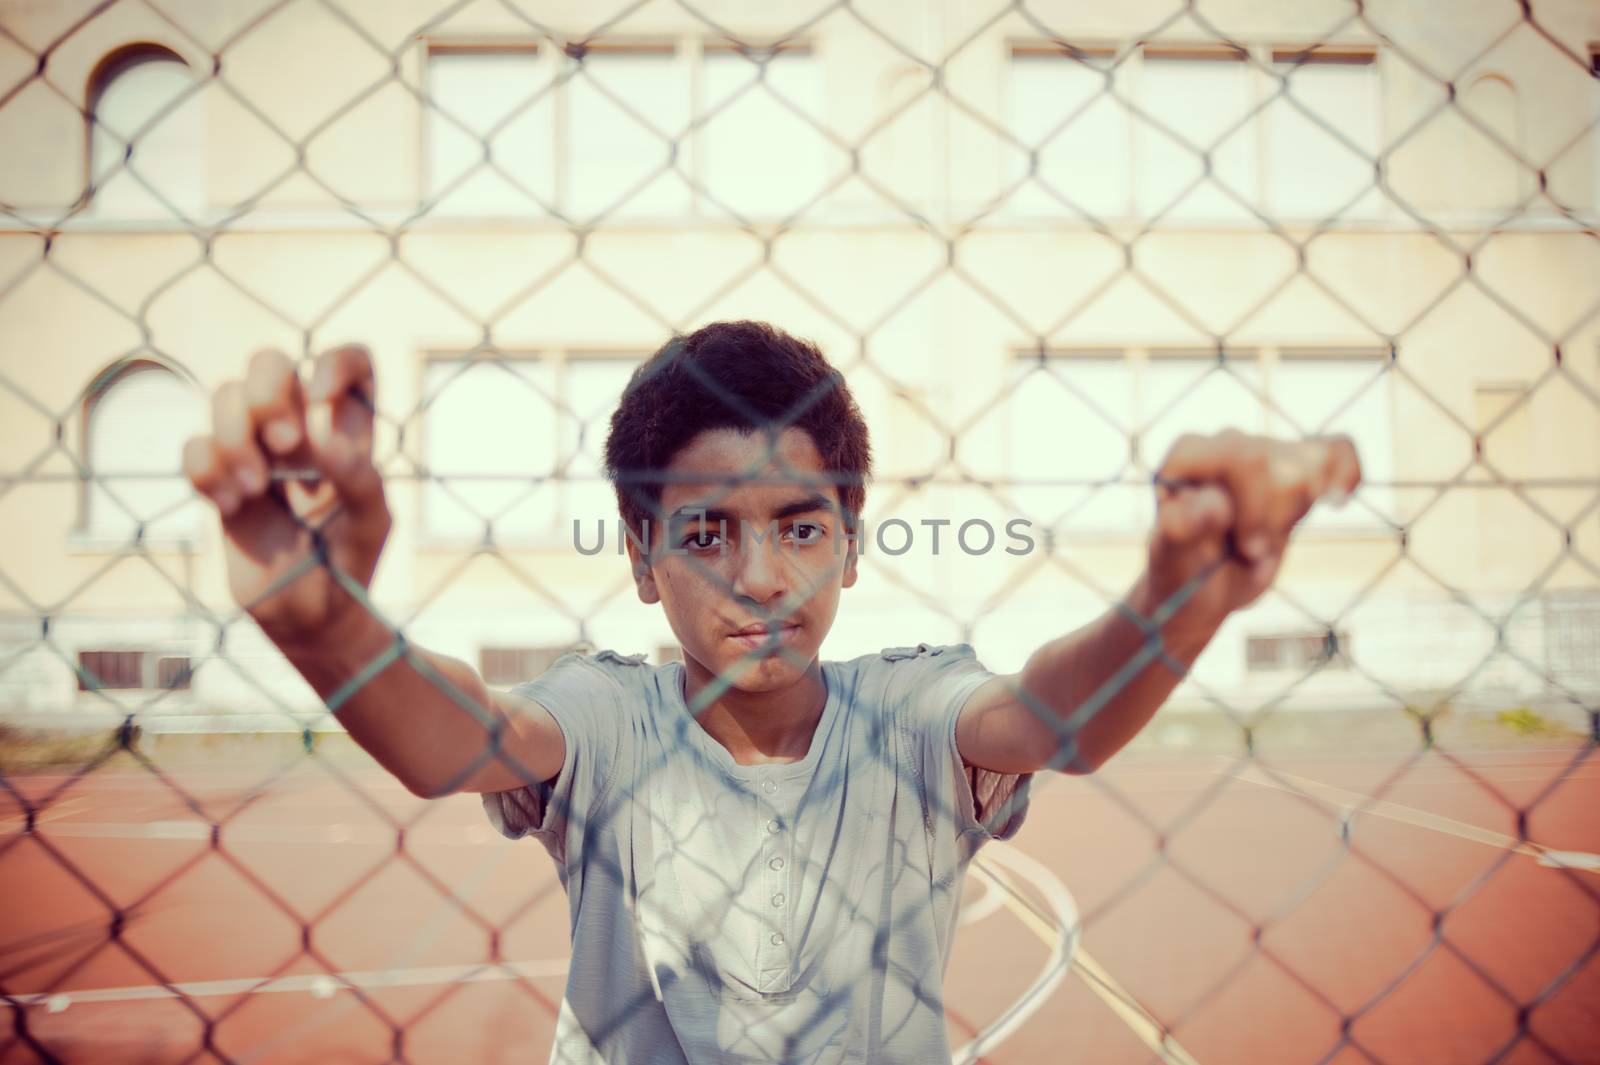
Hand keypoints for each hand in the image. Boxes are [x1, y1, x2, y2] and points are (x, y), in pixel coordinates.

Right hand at [182, 344, 390, 650]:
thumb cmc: (352, 559)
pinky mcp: (219, 480)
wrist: (313, 614)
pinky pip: (193, 447)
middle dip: (267, 392)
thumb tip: (322, 441)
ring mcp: (255, 450)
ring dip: (234, 438)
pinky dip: (205, 470)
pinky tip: (228, 505)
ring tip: (255, 489)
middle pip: (268, 361)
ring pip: (223, 396)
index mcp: (347, 428)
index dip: (335, 362)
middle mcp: (300, 428)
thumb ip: (359, 477)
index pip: (349, 361)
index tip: (324, 400)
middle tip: (285, 443)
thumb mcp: (372, 520)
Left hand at [1145, 429, 1361, 620]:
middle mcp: (1225, 441)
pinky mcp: (1293, 467)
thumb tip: (1214, 504)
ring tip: (1263, 537)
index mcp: (1189, 453)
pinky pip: (1336, 450)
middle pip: (1284, 465)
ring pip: (1314, 463)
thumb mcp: (1174, 558)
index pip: (1248, 458)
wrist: (1202, 586)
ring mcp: (1261, 450)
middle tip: (1250, 550)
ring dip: (1295, 513)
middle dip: (1275, 518)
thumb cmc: (1182, 571)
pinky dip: (1345, 474)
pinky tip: (1335, 500)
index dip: (1258, 510)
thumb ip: (1183, 528)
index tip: (1246, 548)